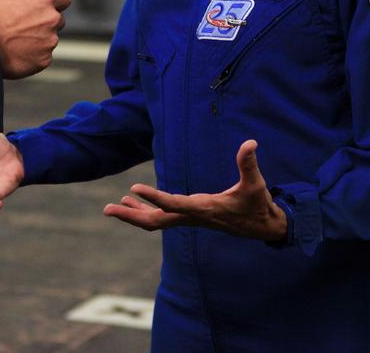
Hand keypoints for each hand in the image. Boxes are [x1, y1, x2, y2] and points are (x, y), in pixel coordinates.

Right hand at [0, 0, 70, 78]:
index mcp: (44, 0)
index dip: (55, 2)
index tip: (47, 7)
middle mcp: (51, 20)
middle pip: (58, 20)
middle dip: (45, 22)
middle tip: (23, 25)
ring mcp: (49, 41)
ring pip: (49, 39)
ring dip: (38, 39)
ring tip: (15, 40)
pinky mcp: (44, 60)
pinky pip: (42, 56)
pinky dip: (32, 55)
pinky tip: (16, 52)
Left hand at [103, 140, 287, 241]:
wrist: (262, 227)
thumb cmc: (257, 204)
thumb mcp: (256, 184)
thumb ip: (249, 164)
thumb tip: (250, 143)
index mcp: (204, 209)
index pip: (173, 204)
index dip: (153, 197)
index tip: (133, 189)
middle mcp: (192, 217)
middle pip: (155, 221)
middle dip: (131, 216)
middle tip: (106, 209)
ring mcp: (189, 219)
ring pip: (155, 221)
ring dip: (133, 215)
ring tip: (111, 207)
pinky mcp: (190, 216)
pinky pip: (162, 216)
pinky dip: (146, 211)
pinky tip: (133, 204)